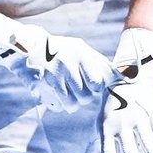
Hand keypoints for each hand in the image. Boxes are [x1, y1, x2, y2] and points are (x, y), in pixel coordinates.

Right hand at [0, 14, 119, 111]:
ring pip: (74, 103)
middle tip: (80, 91)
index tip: (93, 86)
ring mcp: (53, 74)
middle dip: (85, 97)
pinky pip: (59, 105)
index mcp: (80, 52)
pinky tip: (59, 98)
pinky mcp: (41, 84)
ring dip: (74, 104)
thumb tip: (125, 78)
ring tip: (70, 96)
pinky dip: (62, 106)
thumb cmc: (61, 50)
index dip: (97, 88)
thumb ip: (101, 64)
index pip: (98, 81)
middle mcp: (68, 62)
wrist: (27, 46)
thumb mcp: (81, 50)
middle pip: (87, 95)